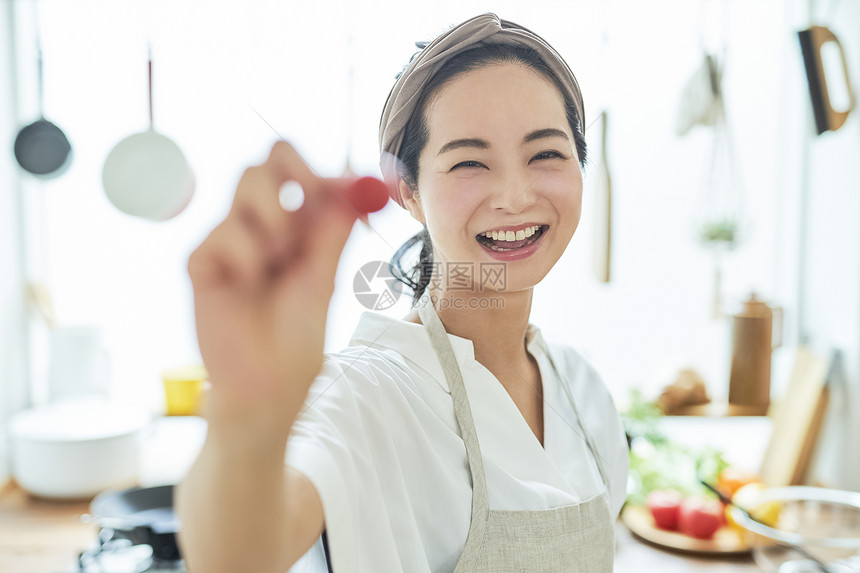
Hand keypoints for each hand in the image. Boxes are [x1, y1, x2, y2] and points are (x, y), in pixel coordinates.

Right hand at [187, 141, 362, 429]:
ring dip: (273, 219)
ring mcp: (230, 238)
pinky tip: (244, 285)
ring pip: (247, 184)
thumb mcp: (324, 276)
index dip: (324, 169)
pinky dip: (244, 256)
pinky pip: (223, 231)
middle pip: (266, 163)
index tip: (347, 182)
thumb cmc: (298, 334)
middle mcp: (263, 224)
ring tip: (276, 264)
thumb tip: (359, 185)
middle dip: (294, 170)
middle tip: (310, 193)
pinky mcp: (202, 259)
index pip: (301, 173)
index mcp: (297, 226)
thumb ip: (334, 230)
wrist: (268, 381)